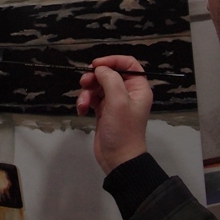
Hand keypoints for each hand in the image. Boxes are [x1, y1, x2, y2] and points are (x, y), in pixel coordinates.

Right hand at [75, 55, 152, 173]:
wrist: (118, 159)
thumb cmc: (122, 130)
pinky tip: (81, 111)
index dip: (112, 60)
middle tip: (84, 82)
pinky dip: (85, 102)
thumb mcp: (118, 101)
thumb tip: (100, 69)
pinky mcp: (104, 111)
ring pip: (97, 86)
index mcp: (138, 88)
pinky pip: (92, 98)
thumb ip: (110, 79)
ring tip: (82, 104)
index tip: (96, 65)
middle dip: (94, 77)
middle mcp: (128, 93)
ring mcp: (115, 102)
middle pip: (109, 74)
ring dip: (87, 92)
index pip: (128, 64)